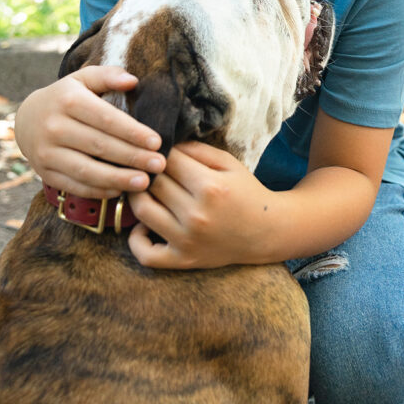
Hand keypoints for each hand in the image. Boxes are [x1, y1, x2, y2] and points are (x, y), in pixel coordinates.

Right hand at [14, 66, 164, 197]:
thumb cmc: (65, 98)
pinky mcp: (45, 173)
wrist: (26, 120)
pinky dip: (99, 190)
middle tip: (159, 164)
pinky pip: (75, 186)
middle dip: (132, 157)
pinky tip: (121, 190)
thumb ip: (107, 76)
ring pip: (86, 170)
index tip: (156, 142)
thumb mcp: (82, 80)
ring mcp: (47, 152)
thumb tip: (133, 80)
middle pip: (99, 146)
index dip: (132, 132)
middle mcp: (54, 127)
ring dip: (118, 179)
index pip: (105, 119)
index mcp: (67, 101)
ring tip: (144, 182)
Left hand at [128, 142, 274, 269]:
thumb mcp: (229, 163)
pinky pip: (145, 253)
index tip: (161, 152)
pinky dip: (136, 239)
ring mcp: (188, 240)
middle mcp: (197, 214)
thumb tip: (164, 143)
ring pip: (142, 210)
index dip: (161, 152)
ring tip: (144, 190)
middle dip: (149, 172)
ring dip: (136, 196)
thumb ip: (196, 149)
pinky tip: (144, 225)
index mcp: (210, 187)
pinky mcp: (183, 260)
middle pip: (153, 183)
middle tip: (150, 169)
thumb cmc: (246, 193)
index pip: (168, 161)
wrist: (267, 232)